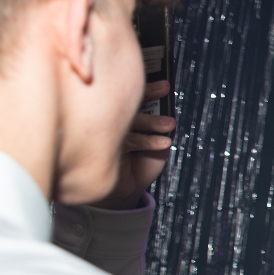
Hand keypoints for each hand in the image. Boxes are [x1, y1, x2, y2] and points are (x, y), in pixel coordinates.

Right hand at [97, 80, 173, 209]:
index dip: (147, 90)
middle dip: (146, 95)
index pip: (130, 98)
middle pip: (125, 104)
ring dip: (151, 121)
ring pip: (127, 121)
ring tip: (170, 124)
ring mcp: (105, 136)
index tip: (165, 85)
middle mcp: (110, 123)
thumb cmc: (140, 163)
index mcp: (120, 117)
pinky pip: (127, 141)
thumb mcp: (156, 142)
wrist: (125, 189)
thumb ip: (158, 126)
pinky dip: (147, 141)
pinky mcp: (103, 150)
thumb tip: (167, 110)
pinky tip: (164, 142)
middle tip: (165, 90)